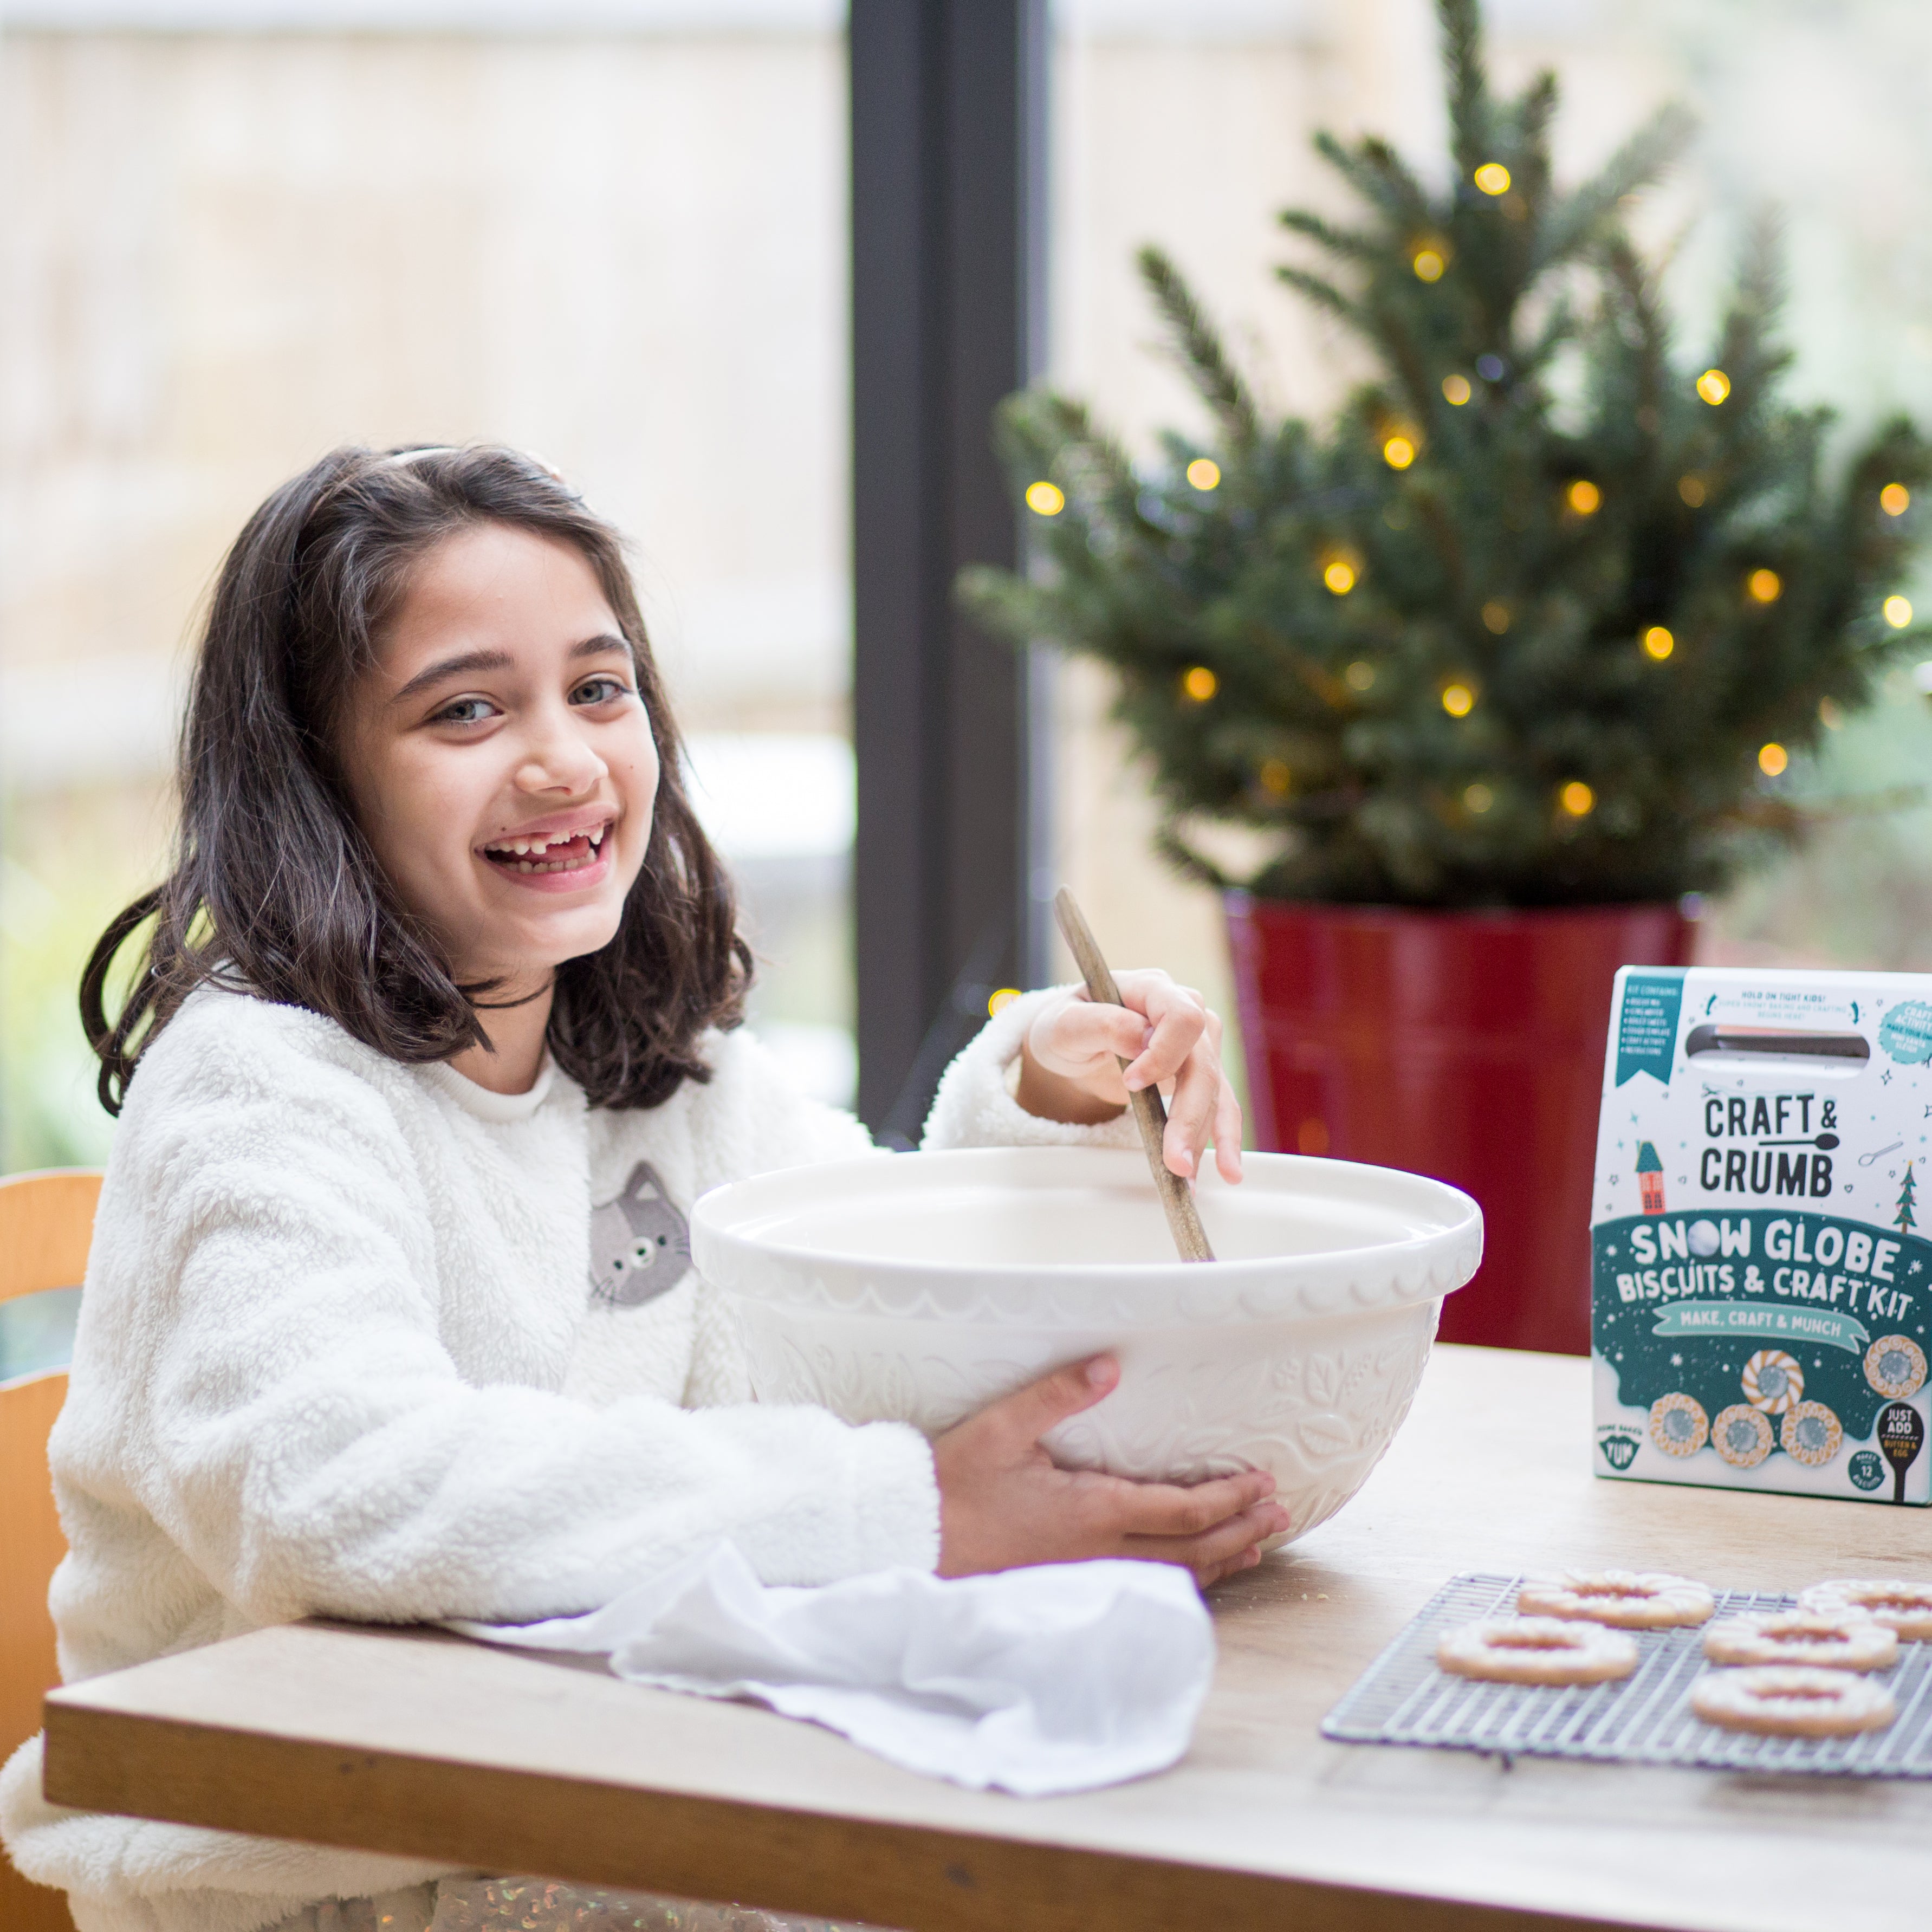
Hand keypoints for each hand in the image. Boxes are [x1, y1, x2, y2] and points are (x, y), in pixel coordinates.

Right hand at [932, 1354, 1288, 1585]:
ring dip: (1220, 1560)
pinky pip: (1145, 1588)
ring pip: (1173, 1577)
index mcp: (1093, 1510)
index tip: (1263, 1483)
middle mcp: (1101, 1552)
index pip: (1185, 1511)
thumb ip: (1058, 1395)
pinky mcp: (1071, 1587)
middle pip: (1193, 1550)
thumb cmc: (954, 1483)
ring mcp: (1087, 1576)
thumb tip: (1110, 1366)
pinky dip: (1184, 1582)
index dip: (1230, 1498)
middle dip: (1241, 1529)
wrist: (912, 1540)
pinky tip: (1193, 1575)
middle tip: (1278, 1512)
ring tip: (1253, 1546)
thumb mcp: (1003, 1428)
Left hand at [1017, 970, 1243, 1181]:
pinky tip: (1225, 1171)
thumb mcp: (1065, 1024)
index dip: (1165, 1053)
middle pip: (1202, 1063)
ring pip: (1214, 1091)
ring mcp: (1195, 1044)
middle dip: (1188, 1116)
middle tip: (1173, 1160)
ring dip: (1205, 1137)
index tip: (1131, 1084)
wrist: (1071, 1048)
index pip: (1181, 1015)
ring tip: (1190, 1177)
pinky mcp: (1197, 1075)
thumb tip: (1142, 1038)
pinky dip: (1221, 1139)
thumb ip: (1100, 1023)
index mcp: (1151, 988)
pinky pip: (1219, 1106)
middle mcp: (1183, 1011)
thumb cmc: (1065, 1029)